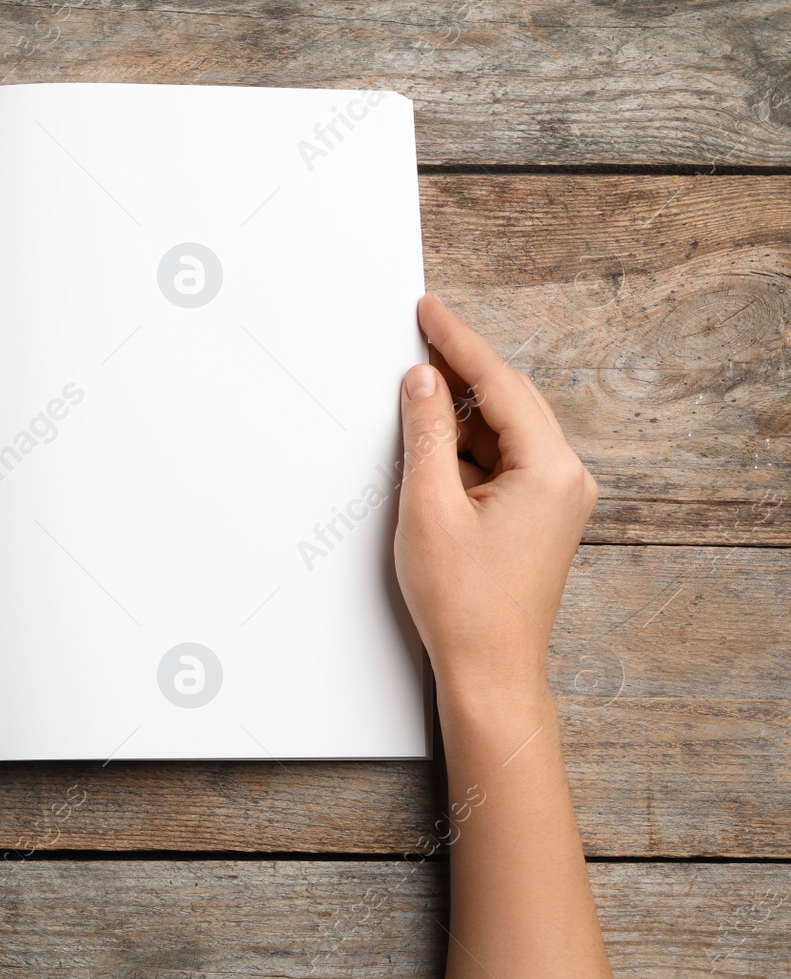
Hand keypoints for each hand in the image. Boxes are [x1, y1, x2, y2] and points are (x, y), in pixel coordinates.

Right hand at [394, 293, 596, 707]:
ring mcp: (556, 497)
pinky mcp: (539, 515)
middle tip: (419, 333)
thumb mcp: (430, 506)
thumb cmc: (465, 603)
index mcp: (550, 469)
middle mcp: (565, 477)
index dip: (458, 341)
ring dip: (459, 413)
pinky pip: (503, 460)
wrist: (489, 669)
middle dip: (460, 368)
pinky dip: (466, 447)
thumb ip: (427, 434)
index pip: (499, 383)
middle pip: (508, 400)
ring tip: (413, 396)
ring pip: (503, 430)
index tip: (429, 309)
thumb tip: (424, 381)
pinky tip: (432, 445)